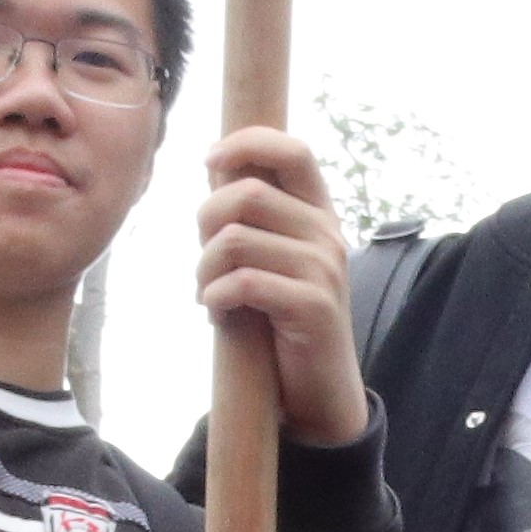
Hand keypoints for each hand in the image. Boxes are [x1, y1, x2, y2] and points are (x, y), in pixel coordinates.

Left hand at [195, 125, 367, 449]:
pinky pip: (243, 283)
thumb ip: (254, 216)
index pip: (293, 150)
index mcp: (319, 213)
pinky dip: (215, 298)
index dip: (247, 143)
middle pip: (247, 194)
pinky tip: (217, 315)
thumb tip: (217, 166)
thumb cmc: (284, 318)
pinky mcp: (313, 306)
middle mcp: (328, 234)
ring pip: (235, 240)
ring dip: (204, 270)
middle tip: (203, 258)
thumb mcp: (274, 257)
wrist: (320, 388)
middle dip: (205, 222)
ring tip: (206, 292)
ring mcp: (324, 270)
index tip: (209, 160)